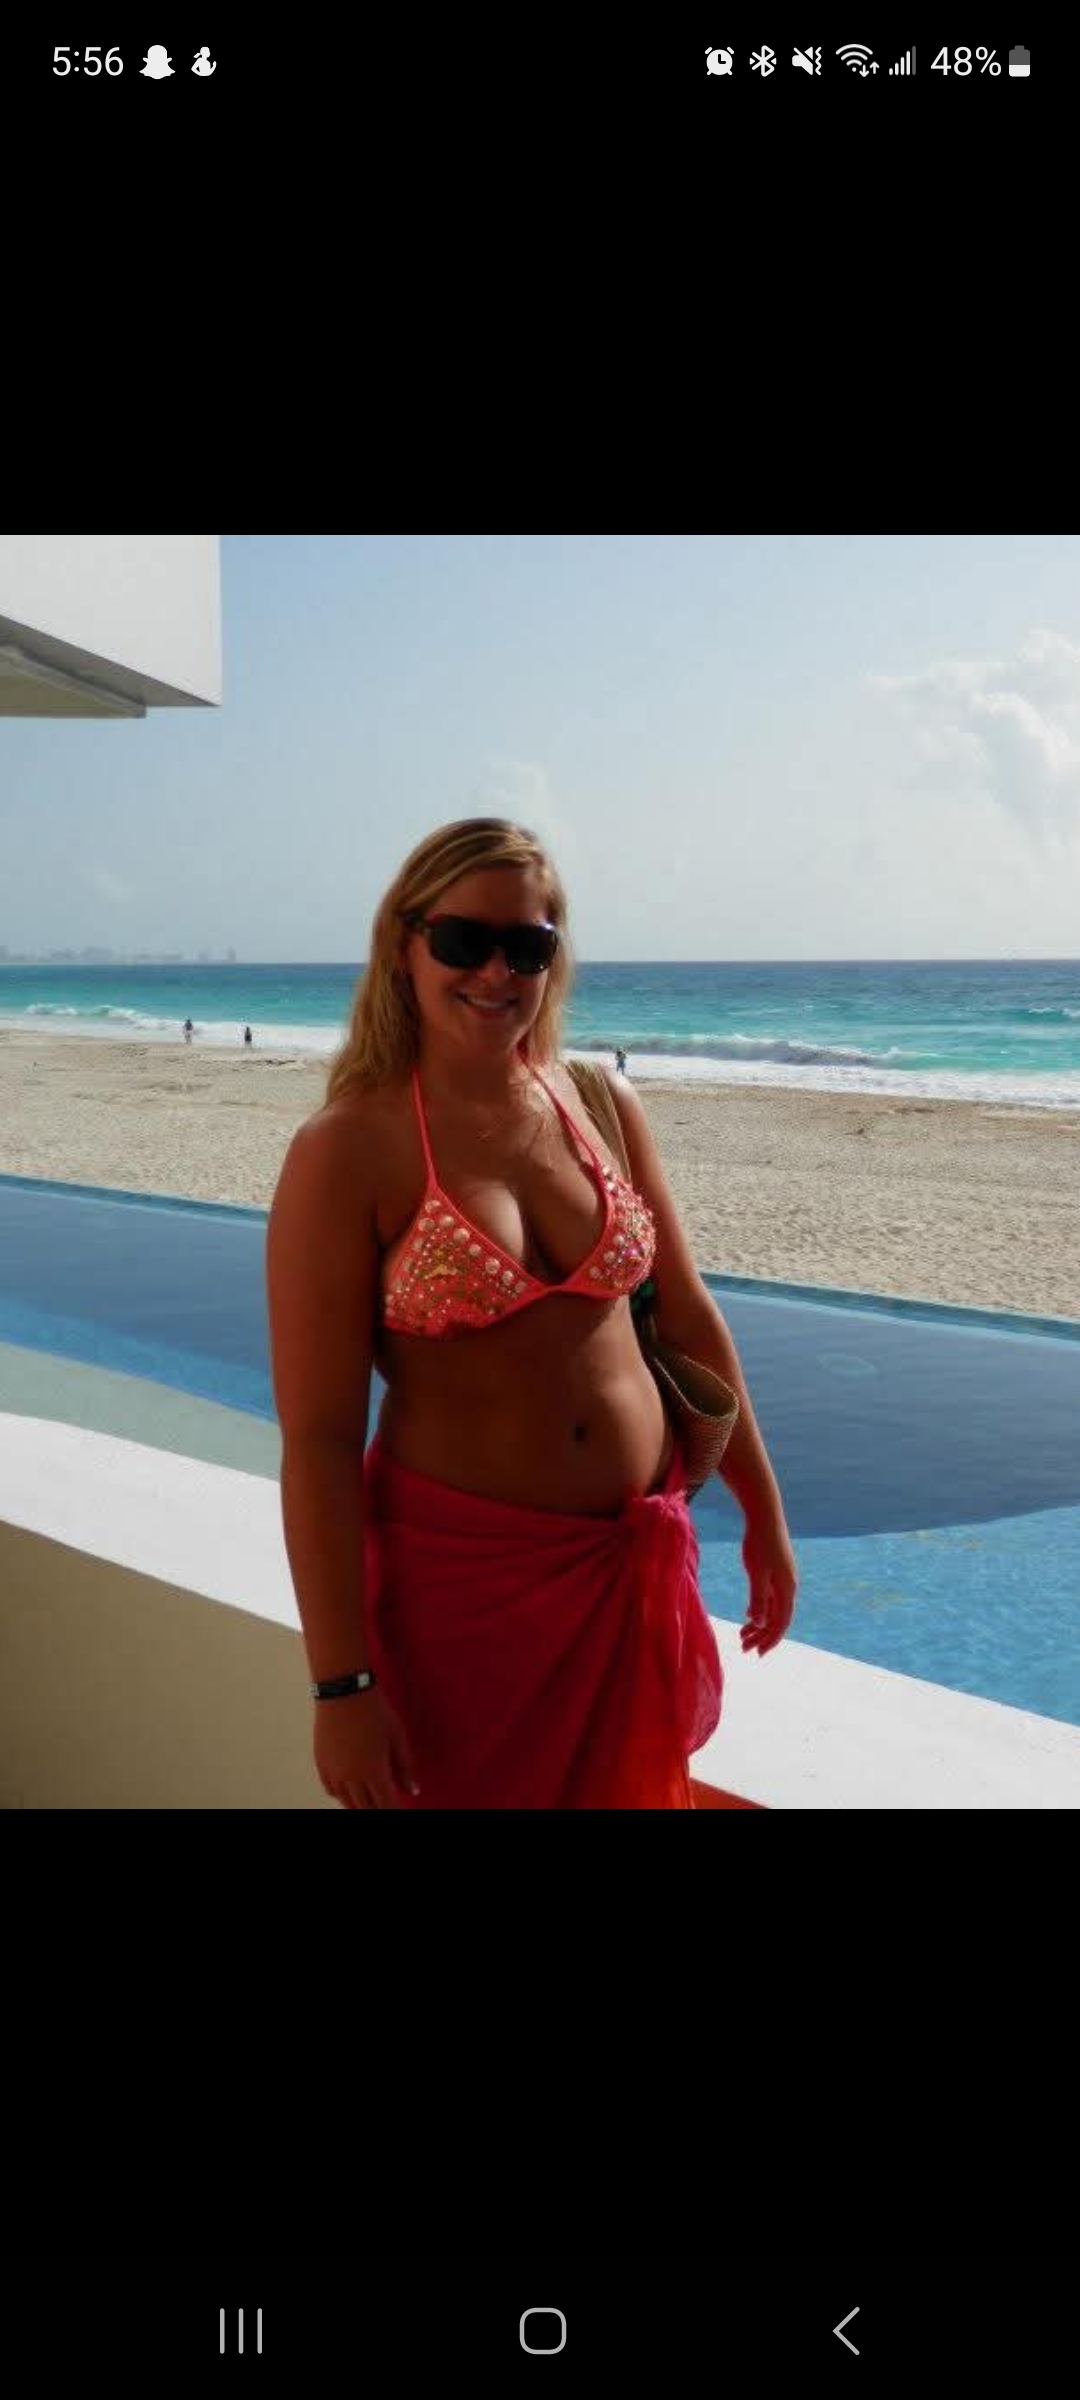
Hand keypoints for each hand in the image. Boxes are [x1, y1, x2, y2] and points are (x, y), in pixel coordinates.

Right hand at [314, 1686, 418, 1809]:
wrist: (344, 1691)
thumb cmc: (375, 1711)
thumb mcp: (397, 1738)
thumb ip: (404, 1768)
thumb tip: (412, 1790)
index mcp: (374, 1773)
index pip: (386, 1805)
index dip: (392, 1810)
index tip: (397, 1809)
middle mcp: (352, 1778)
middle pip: (366, 1807)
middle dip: (378, 1809)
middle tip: (385, 1805)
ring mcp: (334, 1772)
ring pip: (347, 1802)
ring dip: (360, 1805)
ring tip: (369, 1802)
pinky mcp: (322, 1764)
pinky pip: (331, 1790)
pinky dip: (341, 1795)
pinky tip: (349, 1791)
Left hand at [739, 1514, 797, 1655]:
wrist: (765, 1516)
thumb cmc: (760, 1543)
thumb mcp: (757, 1573)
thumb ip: (759, 1598)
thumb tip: (760, 1623)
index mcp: (787, 1589)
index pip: (781, 1622)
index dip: (770, 1640)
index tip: (758, 1654)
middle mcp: (788, 1587)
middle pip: (776, 1618)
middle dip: (761, 1636)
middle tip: (744, 1649)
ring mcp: (782, 1579)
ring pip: (772, 1609)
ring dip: (758, 1624)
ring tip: (742, 1635)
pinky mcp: (775, 1572)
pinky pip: (769, 1597)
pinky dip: (759, 1609)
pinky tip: (748, 1616)